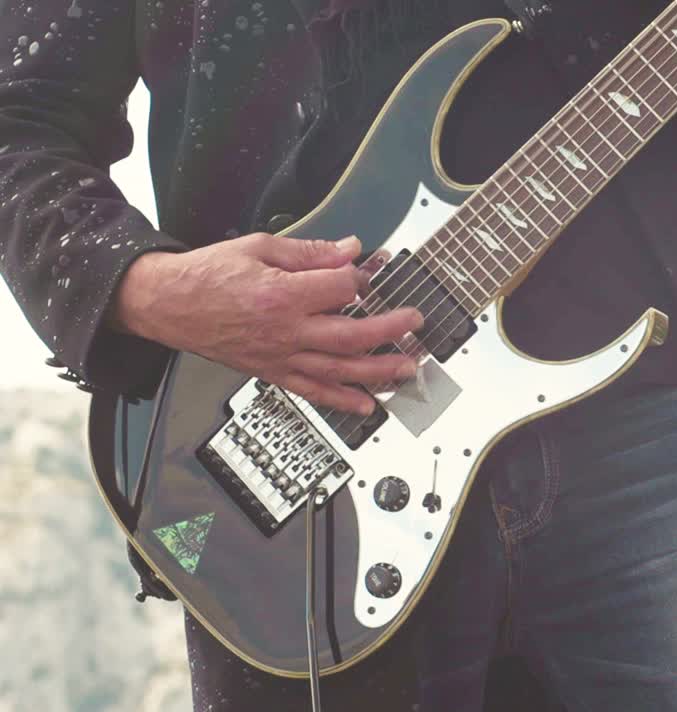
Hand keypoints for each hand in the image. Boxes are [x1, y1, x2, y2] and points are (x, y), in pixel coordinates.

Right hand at [111, 233, 422, 414]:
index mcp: (281, 294)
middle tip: (415, 323)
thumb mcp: (259, 248)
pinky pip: (312, 391)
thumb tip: (350, 249)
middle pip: (351, 335)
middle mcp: (285, 331)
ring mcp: (280, 356)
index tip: (369, 271)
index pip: (341, 288)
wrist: (167, 303)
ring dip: (378, 371)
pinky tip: (366, 405)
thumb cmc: (207, 275)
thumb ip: (309, 251)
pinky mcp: (272, 372)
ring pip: (339, 369)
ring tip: (407, 368)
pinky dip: (341, 400)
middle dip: (390, 329)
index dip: (360, 278)